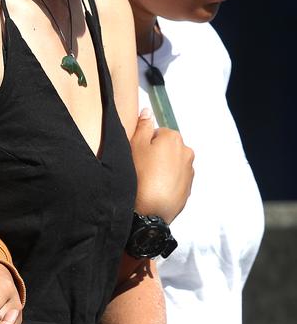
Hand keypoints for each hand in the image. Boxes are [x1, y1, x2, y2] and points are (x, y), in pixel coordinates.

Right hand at [130, 109, 193, 223]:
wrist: (150, 211)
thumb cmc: (140, 176)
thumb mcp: (135, 145)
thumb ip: (143, 125)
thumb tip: (147, 112)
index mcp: (174, 138)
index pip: (157, 133)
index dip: (144, 143)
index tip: (138, 155)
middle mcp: (186, 152)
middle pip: (167, 147)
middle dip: (156, 155)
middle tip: (141, 168)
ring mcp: (189, 171)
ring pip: (172, 163)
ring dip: (162, 168)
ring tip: (148, 180)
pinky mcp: (188, 188)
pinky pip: (176, 178)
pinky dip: (167, 181)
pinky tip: (155, 189)